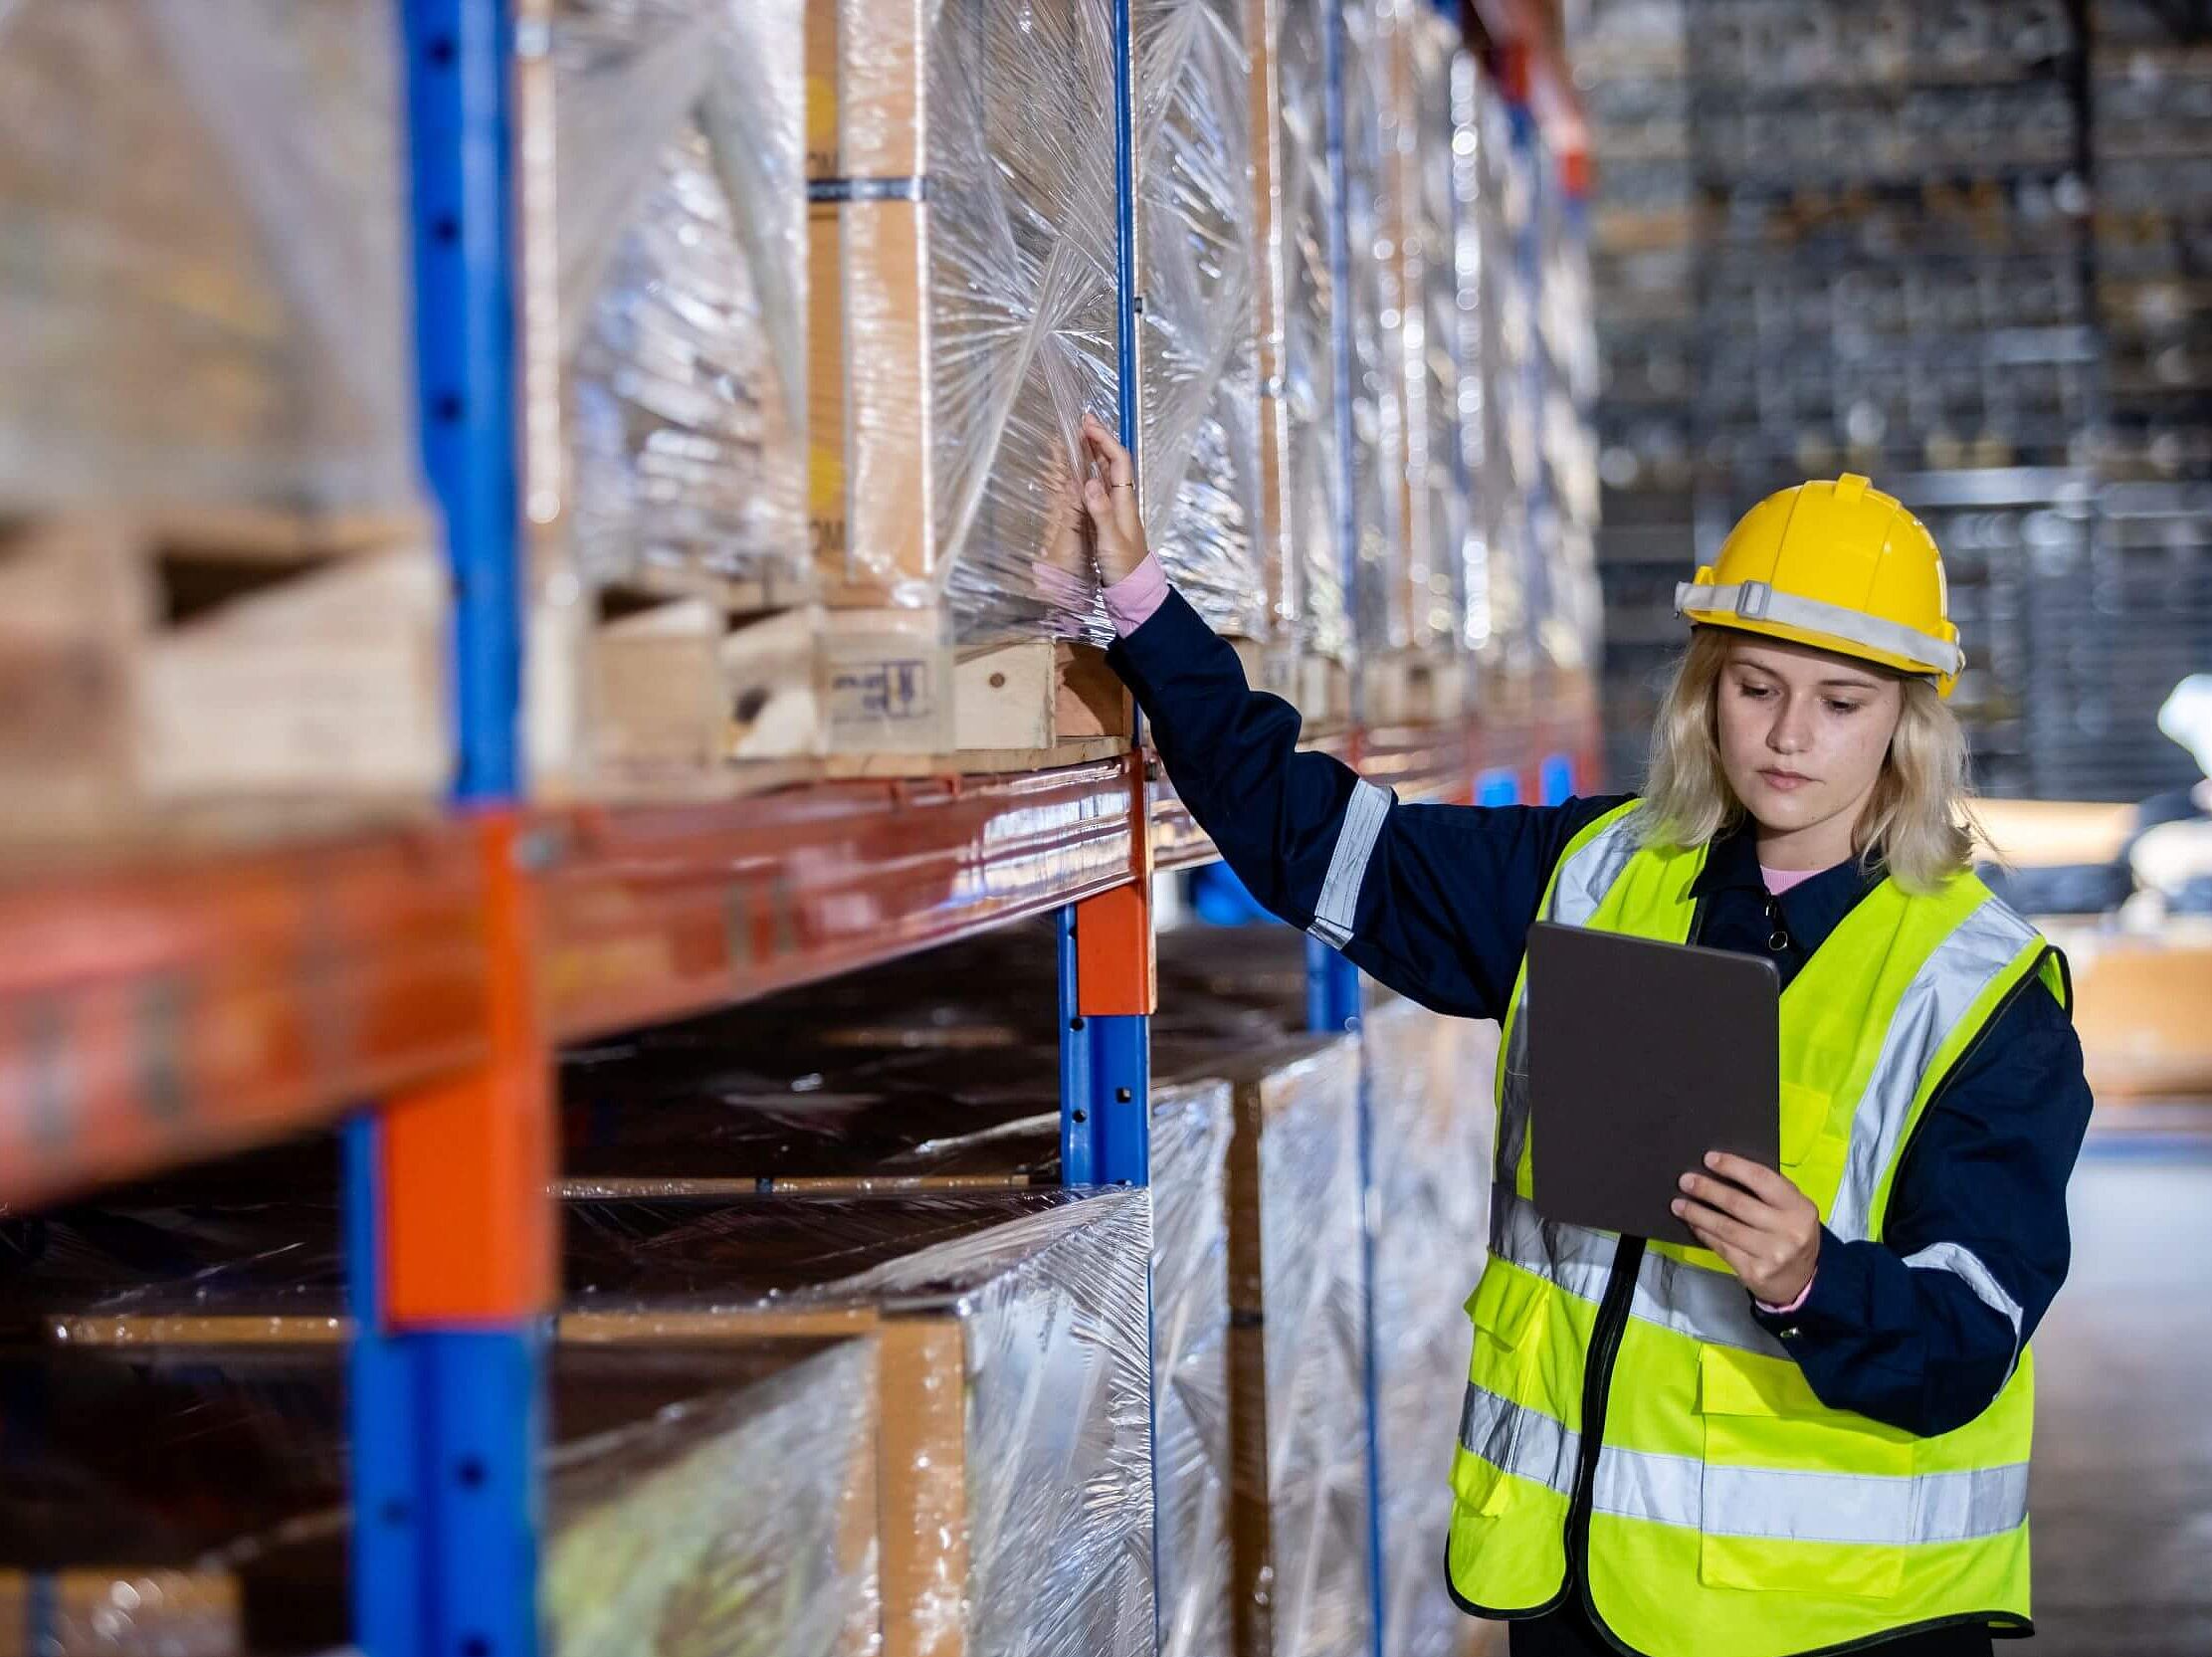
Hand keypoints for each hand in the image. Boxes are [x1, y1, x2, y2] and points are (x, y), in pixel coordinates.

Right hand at [1078, 410, 1148, 585]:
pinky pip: (1099, 487)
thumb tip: (1089, 481)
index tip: (1087, 425)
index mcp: (1125, 501)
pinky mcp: (1107, 518)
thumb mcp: (1110, 540)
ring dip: (1095, 452)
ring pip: (1106, 472)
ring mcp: (1115, 508)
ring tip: (1081, 436)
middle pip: (1113, 461)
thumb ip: (1101, 511)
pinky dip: (1089, 472)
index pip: (1118, 461)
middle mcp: (1122, 500)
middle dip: (1100, 439)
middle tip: (1083, 420)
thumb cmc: (1124, 566)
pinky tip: (1081, 469)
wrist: (1133, 588)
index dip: (1104, 440)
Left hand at [1671, 1152, 1820, 1306]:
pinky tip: (1693, 1224)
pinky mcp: (1754, 1272)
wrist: (1803, 1281)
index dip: (1733, 1166)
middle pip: (1738, 1204)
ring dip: (1697, 1213)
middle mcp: (1788, 1231)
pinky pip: (1722, 1247)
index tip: (1709, 1159)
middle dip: (1707, 1190)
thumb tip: (1725, 1171)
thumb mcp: (1793, 1210)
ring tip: (1679, 1204)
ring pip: (1725, 1227)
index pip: (1762, 1179)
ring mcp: (1771, 1254)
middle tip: (1686, 1181)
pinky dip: (1704, 1233)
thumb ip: (1769, 1191)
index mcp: (1800, 1208)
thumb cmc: (1791, 1235)